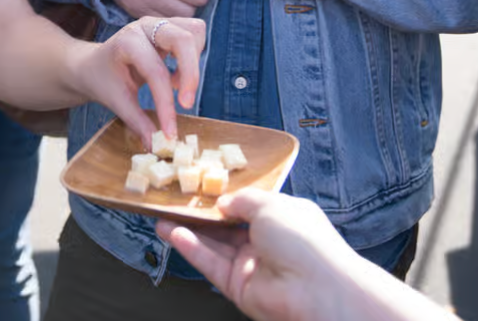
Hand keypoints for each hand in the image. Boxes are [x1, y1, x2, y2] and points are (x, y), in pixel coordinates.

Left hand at [72, 15, 205, 141]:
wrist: (93, 64)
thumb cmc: (103, 80)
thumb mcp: (116, 101)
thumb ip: (137, 121)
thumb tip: (156, 145)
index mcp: (127, 42)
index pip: (156, 72)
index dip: (166, 103)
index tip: (170, 131)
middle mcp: (145, 26)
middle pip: (184, 40)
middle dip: (191, 74)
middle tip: (186, 104)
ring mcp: (159, 24)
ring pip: (194, 32)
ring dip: (193, 62)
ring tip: (175, 85)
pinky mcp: (170, 27)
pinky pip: (195, 34)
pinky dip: (193, 56)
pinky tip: (174, 76)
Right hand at [158, 189, 365, 320]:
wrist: (316, 289)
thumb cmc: (303, 240)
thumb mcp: (271, 204)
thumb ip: (243, 200)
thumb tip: (224, 201)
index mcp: (282, 218)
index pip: (247, 205)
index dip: (224, 197)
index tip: (200, 187)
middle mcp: (267, 242)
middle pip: (226, 226)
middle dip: (200, 215)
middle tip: (174, 202)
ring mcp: (252, 265)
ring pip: (214, 245)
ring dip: (188, 231)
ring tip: (161, 217)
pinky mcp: (239, 287)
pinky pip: (211, 265)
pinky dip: (192, 250)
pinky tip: (173, 234)